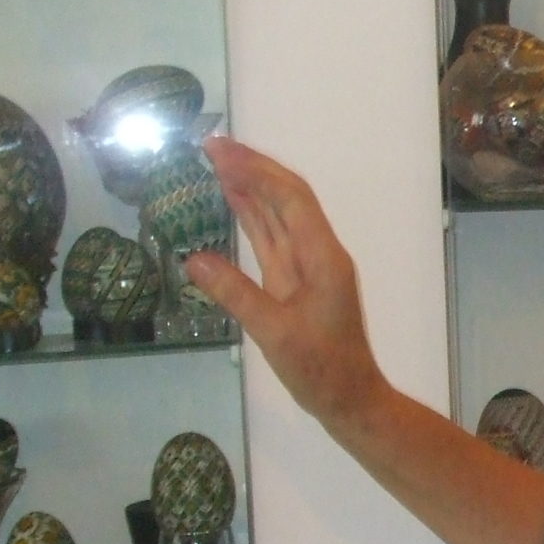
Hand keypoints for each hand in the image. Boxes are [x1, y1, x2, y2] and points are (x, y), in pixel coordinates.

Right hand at [185, 135, 388, 431]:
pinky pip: (272, 239)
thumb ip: (235, 295)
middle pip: (285, 198)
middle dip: (252, 168)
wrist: (349, 398)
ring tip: (216, 162)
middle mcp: (318, 254)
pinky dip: (252, 217)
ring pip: (278, 216)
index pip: (290, 200)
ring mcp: (308, 266)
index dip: (256, 171)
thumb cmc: (320, 370)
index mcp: (322, 258)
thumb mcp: (274, 333)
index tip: (221, 151)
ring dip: (250, 187)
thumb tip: (193, 259)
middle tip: (211, 145)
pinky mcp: (296, 281)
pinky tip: (233, 201)